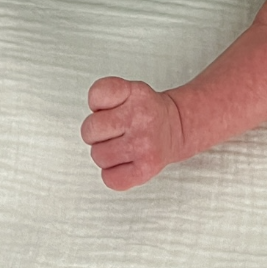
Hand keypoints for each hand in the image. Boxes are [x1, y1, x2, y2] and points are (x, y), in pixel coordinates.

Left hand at [81, 76, 185, 190]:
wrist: (176, 128)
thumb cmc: (147, 111)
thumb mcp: (130, 89)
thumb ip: (106, 93)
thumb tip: (93, 117)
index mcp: (136, 94)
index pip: (97, 94)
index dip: (96, 104)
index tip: (106, 108)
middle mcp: (140, 118)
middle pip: (89, 130)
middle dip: (95, 133)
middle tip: (111, 131)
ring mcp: (143, 146)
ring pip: (98, 156)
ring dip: (104, 153)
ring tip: (119, 146)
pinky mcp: (145, 170)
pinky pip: (109, 178)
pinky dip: (111, 174)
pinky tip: (123, 161)